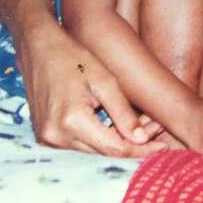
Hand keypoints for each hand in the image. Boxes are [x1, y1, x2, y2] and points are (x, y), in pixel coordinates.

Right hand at [19, 19, 161, 156]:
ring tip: (141, 125)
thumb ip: (123, 113)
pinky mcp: (45, 137)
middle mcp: (56, 137)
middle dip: (132, 144)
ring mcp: (47, 139)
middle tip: (156, 128)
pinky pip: (79, 145)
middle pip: (103, 153)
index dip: (141, 149)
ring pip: (92, 152)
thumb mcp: (105, 81)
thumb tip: (141, 140)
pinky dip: (99, 139)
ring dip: (116, 142)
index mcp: (71, 121)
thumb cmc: (74, 59)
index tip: (163, 145)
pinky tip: (117, 127)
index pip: (114, 148)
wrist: (39, 50)